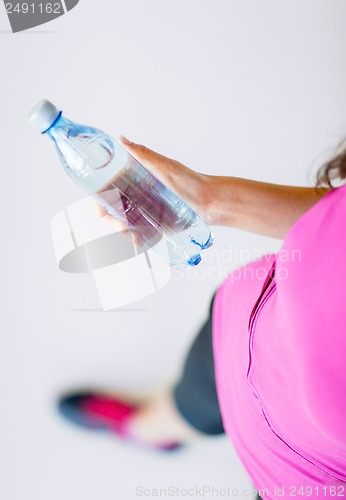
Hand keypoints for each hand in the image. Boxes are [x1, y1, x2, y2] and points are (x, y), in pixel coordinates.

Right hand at [95, 137, 213, 244]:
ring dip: (122, 232)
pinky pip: (135, 232)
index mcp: (133, 177)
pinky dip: (133, 238)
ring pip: (120, 222)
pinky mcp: (151, 224)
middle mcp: (134, 193)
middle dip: (111, 221)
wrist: (210, 204)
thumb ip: (143, 154)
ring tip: (134, 236)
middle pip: (109, 209)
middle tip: (123, 228)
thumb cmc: (191, 182)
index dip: (99, 200)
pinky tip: (139, 241)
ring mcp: (141, 210)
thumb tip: (120, 139)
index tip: (102, 211)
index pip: (106, 188)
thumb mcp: (166, 168)